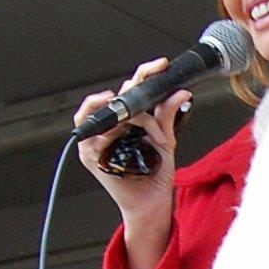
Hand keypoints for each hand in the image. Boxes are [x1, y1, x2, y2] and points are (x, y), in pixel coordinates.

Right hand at [74, 58, 189, 268]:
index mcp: (131, 119)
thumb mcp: (166, 140)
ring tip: (144, 125)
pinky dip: (104, 127)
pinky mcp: (91, 154)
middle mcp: (114, 125)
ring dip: (127, 114)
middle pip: (118, 94)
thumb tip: (180, 91)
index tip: (161, 66)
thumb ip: (167, 115)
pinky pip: (88, 132)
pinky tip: (120, 128)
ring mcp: (100, 139)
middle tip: (155, 93)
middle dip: (138, 93)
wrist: (152, 202)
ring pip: (104, 109)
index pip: (133, 88)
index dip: (145, 73)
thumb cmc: (156, 174)